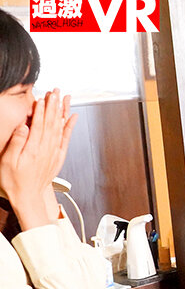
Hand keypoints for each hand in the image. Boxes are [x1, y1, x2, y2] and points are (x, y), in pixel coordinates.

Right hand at [0, 89, 76, 229]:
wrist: (28, 197)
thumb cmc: (15, 181)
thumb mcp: (8, 162)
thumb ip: (16, 143)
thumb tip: (23, 126)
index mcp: (34, 149)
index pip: (39, 124)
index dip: (42, 109)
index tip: (44, 97)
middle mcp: (47, 149)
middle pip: (52, 123)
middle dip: (54, 105)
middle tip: (56, 91)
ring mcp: (54, 153)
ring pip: (60, 128)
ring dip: (62, 112)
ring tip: (64, 98)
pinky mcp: (58, 157)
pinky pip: (66, 139)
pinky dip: (70, 127)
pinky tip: (72, 117)